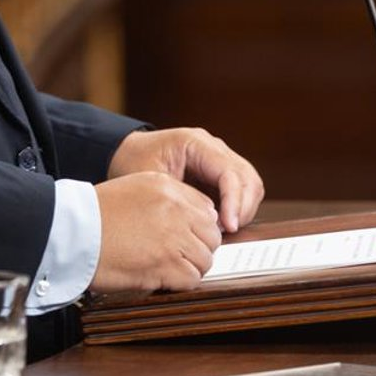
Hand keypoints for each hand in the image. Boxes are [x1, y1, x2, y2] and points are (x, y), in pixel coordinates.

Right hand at [89, 172, 221, 292]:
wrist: (73, 233)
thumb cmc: (95, 214)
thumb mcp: (134, 188)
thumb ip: (167, 197)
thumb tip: (196, 216)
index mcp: (168, 188)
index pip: (207, 210)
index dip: (199, 228)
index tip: (188, 238)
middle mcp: (176, 210)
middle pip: (211, 236)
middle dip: (198, 248)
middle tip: (179, 256)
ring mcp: (174, 238)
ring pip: (205, 259)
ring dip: (190, 267)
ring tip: (168, 268)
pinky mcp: (166, 265)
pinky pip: (192, 279)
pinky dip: (180, 283)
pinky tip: (162, 278)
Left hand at [108, 128, 265, 232]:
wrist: (125, 154)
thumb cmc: (133, 162)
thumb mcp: (149, 181)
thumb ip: (177, 199)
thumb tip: (207, 223)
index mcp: (196, 143)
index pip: (229, 172)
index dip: (234, 201)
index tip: (228, 226)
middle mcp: (213, 148)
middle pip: (248, 178)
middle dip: (243, 208)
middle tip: (229, 232)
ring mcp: (219, 160)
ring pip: (250, 185)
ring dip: (243, 209)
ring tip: (224, 230)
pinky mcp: (219, 174)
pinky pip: (241, 191)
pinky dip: (237, 209)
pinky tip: (221, 225)